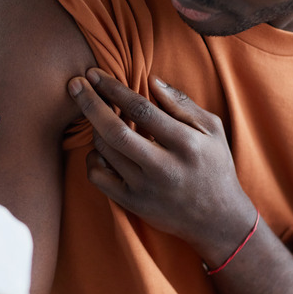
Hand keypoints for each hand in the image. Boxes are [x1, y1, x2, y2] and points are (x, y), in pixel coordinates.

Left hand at [68, 68, 256, 265]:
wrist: (217, 219)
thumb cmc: (214, 165)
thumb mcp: (211, 129)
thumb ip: (182, 103)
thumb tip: (152, 80)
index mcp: (186, 144)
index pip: (141, 110)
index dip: (114, 89)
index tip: (94, 74)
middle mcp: (163, 167)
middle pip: (115, 132)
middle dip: (90, 103)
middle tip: (74, 84)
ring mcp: (144, 188)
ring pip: (104, 151)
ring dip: (93, 127)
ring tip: (96, 113)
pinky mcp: (132, 203)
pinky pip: (98, 177)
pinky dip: (92, 158)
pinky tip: (101, 147)